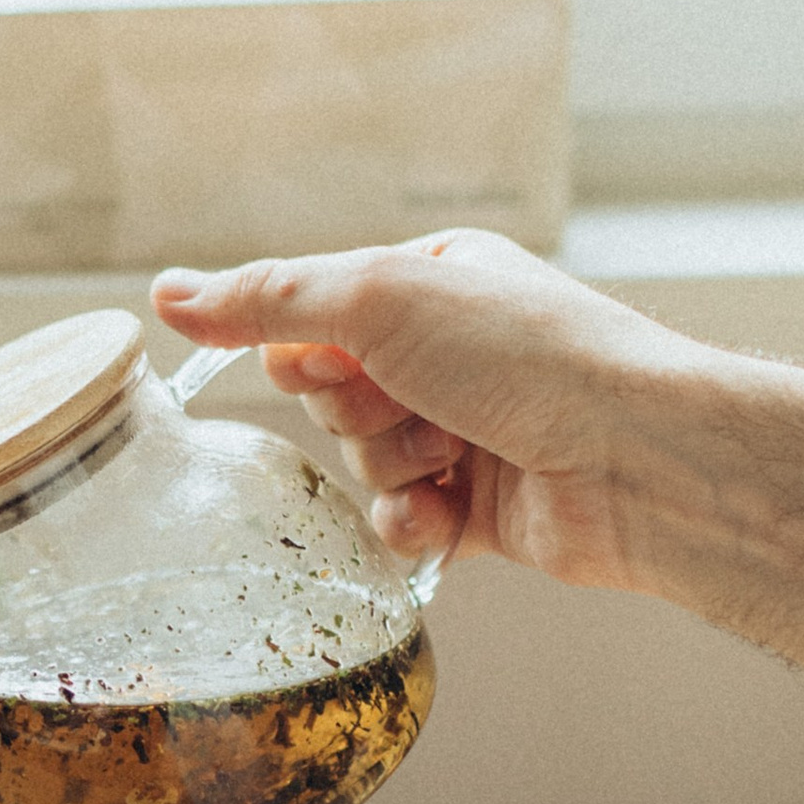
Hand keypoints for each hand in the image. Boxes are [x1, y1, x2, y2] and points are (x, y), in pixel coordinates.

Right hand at [152, 229, 702, 590]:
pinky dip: (415, 522)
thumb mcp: (381, 298)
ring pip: (361, 463)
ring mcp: (466, 431)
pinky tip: (452, 515)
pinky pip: (401, 522)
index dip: (306, 353)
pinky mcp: (482, 508)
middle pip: (330, 396)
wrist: (635, 460)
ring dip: (393, 467)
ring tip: (454, 457)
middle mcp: (448, 353)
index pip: (310, 315)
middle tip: (417, 404)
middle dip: (359, 413)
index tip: (339, 363)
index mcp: (429, 282)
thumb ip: (269, 299)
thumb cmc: (531, 357)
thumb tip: (167, 291)